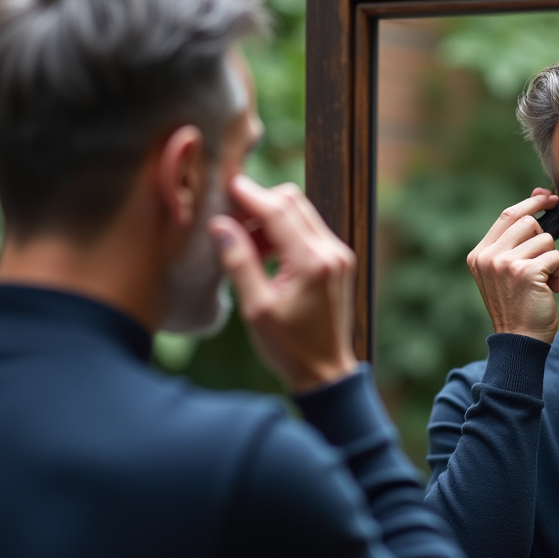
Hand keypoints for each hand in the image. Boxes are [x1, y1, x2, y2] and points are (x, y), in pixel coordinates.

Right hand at [209, 175, 358, 393]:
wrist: (325, 371)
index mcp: (312, 262)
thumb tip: (220, 226)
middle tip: (231, 218)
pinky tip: (264, 253)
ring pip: (302, 214)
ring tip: (243, 242)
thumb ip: (238, 262)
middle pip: (293, 202)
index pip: (278, 210)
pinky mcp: (338, 261)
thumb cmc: (289, 346)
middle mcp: (331, 251)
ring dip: (271, 218)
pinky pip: (309, 231)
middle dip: (260, 203)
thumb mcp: (256, 308)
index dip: (250, 195)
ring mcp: (338, 255)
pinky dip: (285, 232)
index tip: (227, 186)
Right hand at [466, 189, 558, 343]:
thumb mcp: (505, 273)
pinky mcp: (525, 272)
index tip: (548, 198)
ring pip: (545, 240)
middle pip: (528, 223)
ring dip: (553, 261)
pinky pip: (555, 257)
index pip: (507, 215)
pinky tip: (551, 289)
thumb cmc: (519, 307)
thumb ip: (513, 244)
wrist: (520, 341)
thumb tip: (538, 204)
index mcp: (479, 254)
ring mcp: (504, 263)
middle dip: (544, 239)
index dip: (530, 203)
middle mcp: (488, 256)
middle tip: (545, 262)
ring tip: (545, 282)